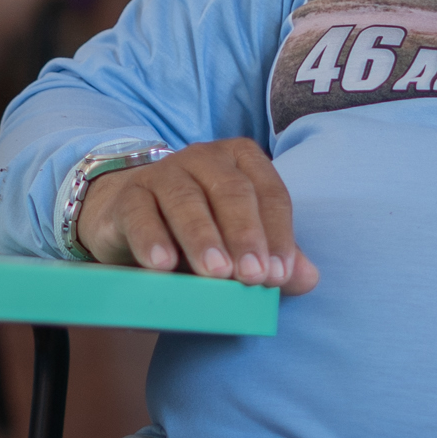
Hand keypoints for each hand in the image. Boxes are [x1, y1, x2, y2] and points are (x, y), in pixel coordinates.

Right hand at [75, 139, 320, 290]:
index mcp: (242, 161)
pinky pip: (140, 214)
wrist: (130, 221)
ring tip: (215, 273)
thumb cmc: (197, 232)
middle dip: (245, 235)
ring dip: (202, 238)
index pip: (269, 193)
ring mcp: (164, 173)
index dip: (278, 234)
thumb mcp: (238, 244)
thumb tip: (308, 278)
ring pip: (186, 201)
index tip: (279, 275)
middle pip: (231, 191)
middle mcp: (205, 158)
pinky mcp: (128, 196)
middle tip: (253, 276)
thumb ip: (272, 258)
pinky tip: (162, 265)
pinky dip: (152, 239)